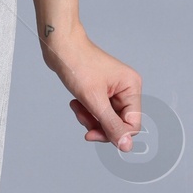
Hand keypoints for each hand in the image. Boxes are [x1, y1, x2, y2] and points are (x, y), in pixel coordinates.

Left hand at [46, 27, 142, 149]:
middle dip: (99, 124)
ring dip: (90, 118)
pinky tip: (76, 103)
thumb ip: (111, 125)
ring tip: (77, 107)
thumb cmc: (77, 63)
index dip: (114, 133)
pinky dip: (86, 111)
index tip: (94, 134)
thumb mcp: (94, 100)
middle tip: (83, 119)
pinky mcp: (101, 91)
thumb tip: (126, 145)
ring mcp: (113, 90)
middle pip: (119, 123)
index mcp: (131, 87)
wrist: (60, 47)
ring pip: (106, 119)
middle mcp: (126, 88)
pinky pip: (97, 111)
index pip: (132, 124)